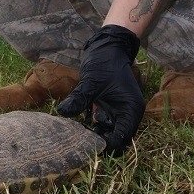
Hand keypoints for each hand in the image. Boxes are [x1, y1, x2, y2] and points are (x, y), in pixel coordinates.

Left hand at [56, 25, 144, 155]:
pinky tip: (78, 126)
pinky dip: (92, 128)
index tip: (87, 144)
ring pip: (109, 134)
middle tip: (80, 142)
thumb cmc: (104, 62)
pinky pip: (102, 126)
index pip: (122, 138)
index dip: (106, 145)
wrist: (108, 48)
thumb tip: (63, 112)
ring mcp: (119, 113)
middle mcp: (128, 115)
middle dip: (100, 143)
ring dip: (95, 136)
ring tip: (77, 134)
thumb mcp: (91, 81)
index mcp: (131, 110)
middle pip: (117, 140)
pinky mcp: (110, 110)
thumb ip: (79, 98)